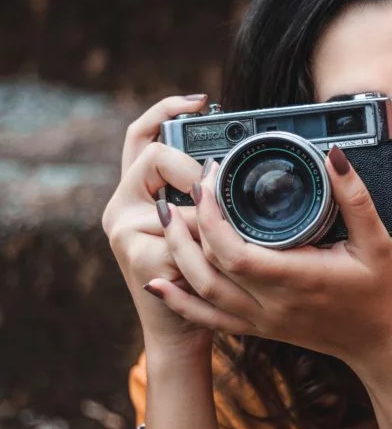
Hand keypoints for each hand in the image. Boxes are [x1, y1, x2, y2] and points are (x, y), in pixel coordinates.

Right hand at [102, 94, 212, 349]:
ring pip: (173, 198)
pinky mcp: (136, 254)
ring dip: (204, 218)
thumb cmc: (200, 271)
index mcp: (136, 192)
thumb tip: (232, 167)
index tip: (202, 101)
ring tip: (219, 239)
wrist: (181, 328)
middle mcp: (122, 206)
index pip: (141, 135)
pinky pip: (183, 234)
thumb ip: (205, 194)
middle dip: (191, 169)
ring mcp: (124, 230)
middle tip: (214, 187)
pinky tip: (212, 264)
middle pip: (152, 157)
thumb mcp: (200, 224)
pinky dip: (206, 246)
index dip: (166, 110)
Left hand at [145, 146, 391, 367]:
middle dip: (188, 225)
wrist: (388, 346)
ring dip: (179, 254)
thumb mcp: (379, 241)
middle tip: (183, 188)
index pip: (234, 251)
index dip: (212, 215)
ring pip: (204, 291)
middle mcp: (273, 303)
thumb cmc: (387, 293)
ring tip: (167, 218)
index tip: (210, 180)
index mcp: (298, 278)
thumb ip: (354, 197)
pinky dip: (181, 300)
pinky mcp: (263, 328)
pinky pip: (211, 318)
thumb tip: (334, 156)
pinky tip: (160, 283)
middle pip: (209, 268)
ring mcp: (264, 320)